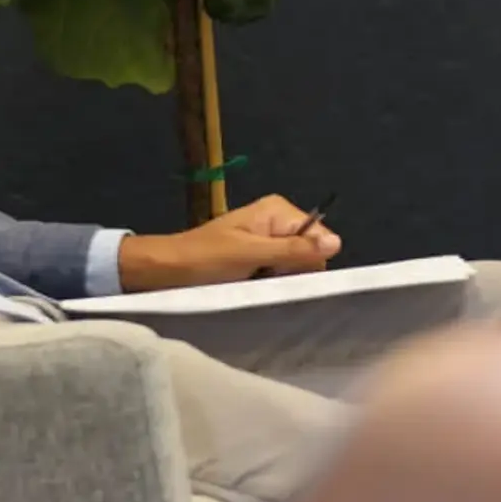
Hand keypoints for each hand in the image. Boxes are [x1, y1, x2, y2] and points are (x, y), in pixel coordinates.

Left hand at [123, 194, 342, 291]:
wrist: (164, 270)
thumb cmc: (204, 259)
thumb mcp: (250, 254)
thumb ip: (292, 249)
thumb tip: (336, 244)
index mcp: (278, 211)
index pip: (319, 237)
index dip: (311, 261)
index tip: (289, 279)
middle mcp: (277, 221)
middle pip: (308, 252)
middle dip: (294, 272)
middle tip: (267, 284)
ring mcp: (267, 240)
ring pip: (293, 266)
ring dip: (279, 281)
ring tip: (257, 288)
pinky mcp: (256, 259)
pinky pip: (276, 273)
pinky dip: (268, 284)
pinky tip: (253, 290)